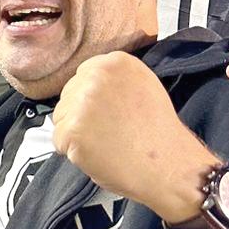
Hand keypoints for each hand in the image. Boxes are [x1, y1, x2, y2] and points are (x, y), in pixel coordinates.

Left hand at [52, 51, 216, 221]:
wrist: (170, 166)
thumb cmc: (158, 133)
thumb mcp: (142, 86)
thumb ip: (113, 79)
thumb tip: (85, 81)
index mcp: (115, 62)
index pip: (81, 76)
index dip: (91, 100)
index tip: (108, 113)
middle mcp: (97, 76)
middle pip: (68, 96)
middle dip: (82, 115)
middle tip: (111, 131)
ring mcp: (83, 102)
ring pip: (61, 117)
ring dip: (76, 133)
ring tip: (107, 142)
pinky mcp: (73, 129)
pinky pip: (59, 140)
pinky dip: (73, 152)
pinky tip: (99, 153)